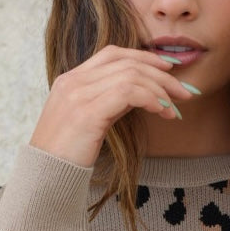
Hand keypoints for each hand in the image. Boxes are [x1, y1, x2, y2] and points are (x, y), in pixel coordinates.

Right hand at [29, 44, 196, 166]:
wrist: (45, 177)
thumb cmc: (67, 156)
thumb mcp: (88, 121)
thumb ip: (109, 102)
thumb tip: (143, 94)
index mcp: (70, 80)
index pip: (112, 53)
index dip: (143, 57)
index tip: (168, 69)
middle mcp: (72, 81)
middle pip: (126, 62)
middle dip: (161, 74)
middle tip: (184, 91)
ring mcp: (78, 95)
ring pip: (131, 76)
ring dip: (160, 89)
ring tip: (175, 107)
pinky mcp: (87, 112)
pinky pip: (129, 93)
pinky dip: (151, 99)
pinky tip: (163, 112)